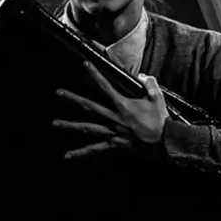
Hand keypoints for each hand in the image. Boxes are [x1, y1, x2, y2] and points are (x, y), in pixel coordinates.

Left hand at [53, 63, 167, 157]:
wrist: (165, 143)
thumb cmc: (161, 121)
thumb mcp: (157, 98)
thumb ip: (149, 84)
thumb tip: (143, 76)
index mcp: (123, 106)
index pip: (105, 86)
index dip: (95, 74)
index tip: (84, 64)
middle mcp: (114, 118)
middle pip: (90, 106)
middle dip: (73, 99)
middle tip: (58, 92)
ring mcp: (112, 133)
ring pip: (87, 128)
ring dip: (70, 125)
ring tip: (55, 124)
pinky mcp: (114, 146)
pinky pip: (95, 150)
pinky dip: (81, 152)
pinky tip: (68, 155)